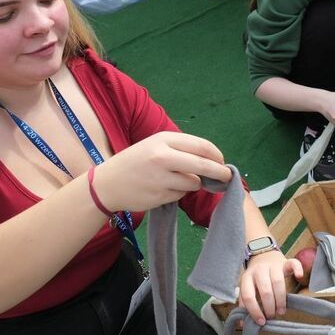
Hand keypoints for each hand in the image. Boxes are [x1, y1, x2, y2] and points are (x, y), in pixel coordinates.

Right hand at [91, 132, 228, 213]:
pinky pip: (181, 195)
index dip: (217, 155)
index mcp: (163, 139)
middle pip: (204, 165)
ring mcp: (161, 177)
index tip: (222, 162)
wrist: (106, 184)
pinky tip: (163, 189)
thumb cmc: (135, 162)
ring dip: (193, 184)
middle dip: (220, 172)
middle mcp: (162, 156)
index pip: (202, 146)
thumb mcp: (154, 146)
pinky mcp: (159, 195)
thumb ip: (180, 149)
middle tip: (228, 177)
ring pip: (194, 182)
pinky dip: (179, 193)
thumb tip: (212, 159)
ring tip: (176, 180)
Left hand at [237, 251, 302, 324]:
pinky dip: (297, 269)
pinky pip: (293, 263)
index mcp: (246, 278)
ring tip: (281, 311)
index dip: (254, 310)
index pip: (248, 296)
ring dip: (280, 299)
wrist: (263, 255)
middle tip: (272, 316)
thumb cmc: (256, 278)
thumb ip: (245, 304)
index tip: (261, 321)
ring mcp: (272, 265)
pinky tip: (299, 277)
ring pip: (278, 281)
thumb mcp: (247, 288)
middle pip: (265, 290)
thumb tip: (243, 324)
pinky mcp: (285, 262)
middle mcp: (258, 271)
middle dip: (269, 307)